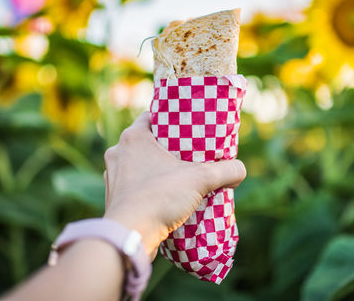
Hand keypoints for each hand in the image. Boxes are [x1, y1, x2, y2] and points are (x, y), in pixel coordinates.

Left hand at [103, 112, 245, 256]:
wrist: (129, 237)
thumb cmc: (159, 198)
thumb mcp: (200, 179)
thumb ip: (226, 171)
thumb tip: (240, 171)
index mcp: (133, 137)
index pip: (151, 116)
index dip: (168, 119)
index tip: (184, 126)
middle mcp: (118, 152)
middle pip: (146, 141)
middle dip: (165, 146)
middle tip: (186, 152)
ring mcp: (113, 176)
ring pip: (137, 163)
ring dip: (154, 167)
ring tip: (176, 175)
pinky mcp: (113, 197)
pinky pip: (132, 184)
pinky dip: (146, 186)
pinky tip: (162, 195)